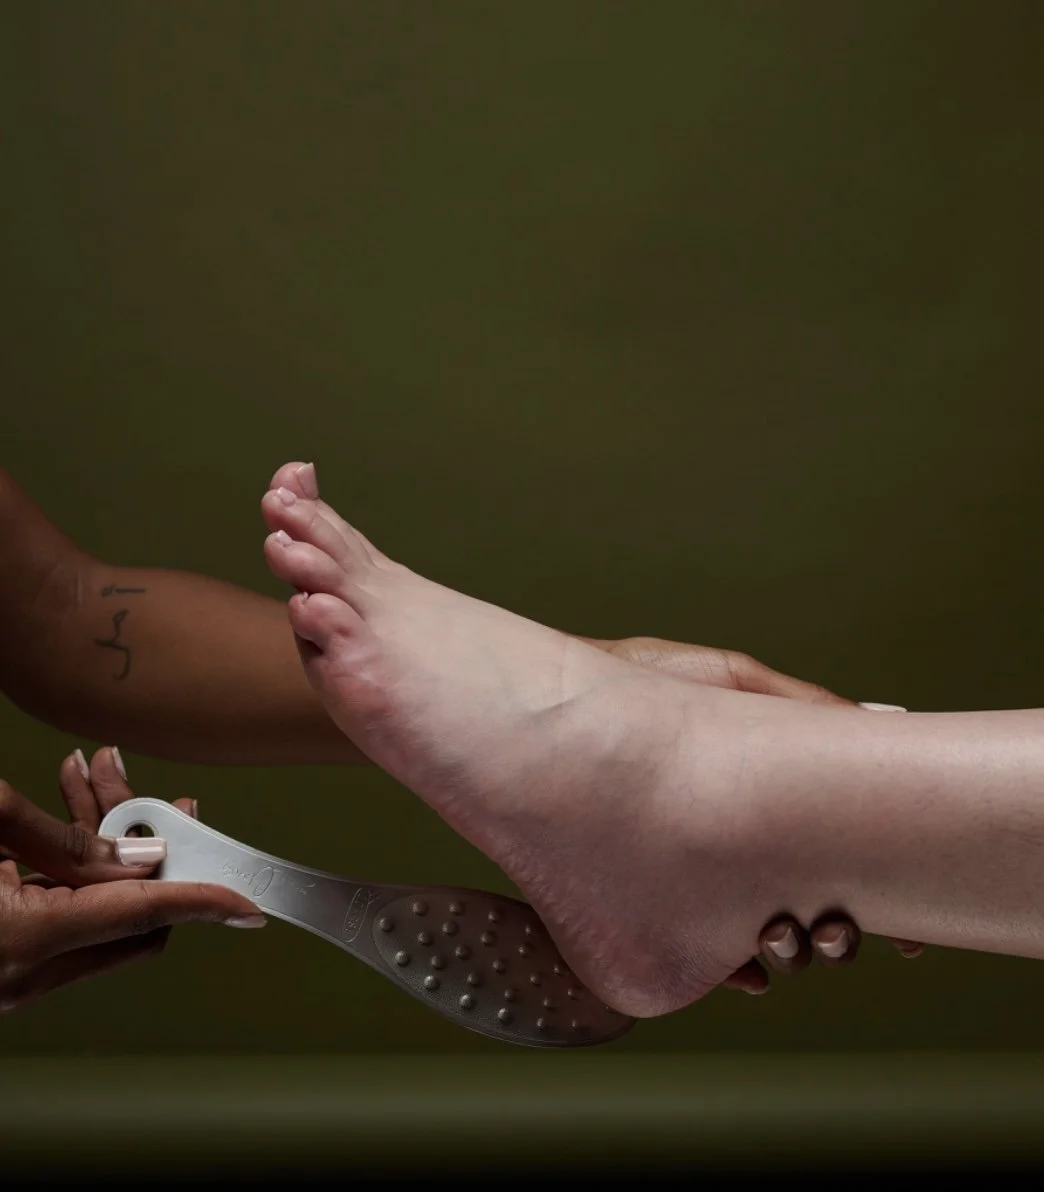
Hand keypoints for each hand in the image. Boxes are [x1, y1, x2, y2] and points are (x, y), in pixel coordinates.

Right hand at [0, 747, 264, 1013]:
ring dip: (100, 841)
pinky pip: (61, 911)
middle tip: (164, 801)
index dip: (202, 901)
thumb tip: (142, 854)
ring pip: (94, 907)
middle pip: (128, 912)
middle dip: (151, 847)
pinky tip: (67, 811)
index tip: (250, 904)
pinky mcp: (5, 959)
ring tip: (93, 774)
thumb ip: (64, 841)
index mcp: (25, 941)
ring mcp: (13, 972)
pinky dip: (70, 864)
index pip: (141, 916)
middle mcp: (25, 971)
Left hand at [583, 634, 923, 993]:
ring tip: (778, 939)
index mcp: (764, 785)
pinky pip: (699, 950)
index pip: (834, 844)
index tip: (905, 920)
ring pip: (761, 930)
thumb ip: (796, 706)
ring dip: (786, 947)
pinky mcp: (650, 896)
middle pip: (806, 899)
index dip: (879, 887)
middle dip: (835, 927)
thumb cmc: (634, 684)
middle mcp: (736, 834)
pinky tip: (740, 970)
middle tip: (834, 928)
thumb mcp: (724, 682)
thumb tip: (885, 722)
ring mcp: (694, 868)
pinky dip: (728, 966)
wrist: (546, 710)